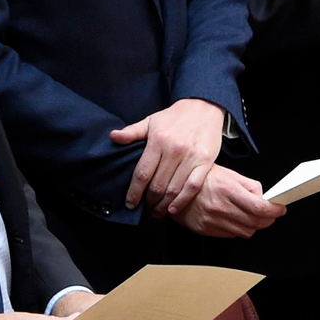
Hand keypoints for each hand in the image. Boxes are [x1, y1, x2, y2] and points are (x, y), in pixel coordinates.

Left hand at [111, 97, 224, 211]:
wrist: (204, 107)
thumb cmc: (175, 117)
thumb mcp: (151, 120)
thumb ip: (132, 132)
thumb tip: (113, 137)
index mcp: (158, 140)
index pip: (142, 173)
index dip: (134, 192)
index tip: (130, 203)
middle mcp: (174, 150)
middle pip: (157, 185)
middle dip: (149, 202)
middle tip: (145, 208)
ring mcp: (191, 157)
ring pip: (174, 189)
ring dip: (163, 205)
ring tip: (157, 212)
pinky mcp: (206, 162)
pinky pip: (193, 187)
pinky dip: (182, 201)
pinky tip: (173, 209)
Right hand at [175, 165, 285, 237]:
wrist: (173, 187)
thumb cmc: (201, 177)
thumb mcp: (228, 173)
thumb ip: (249, 185)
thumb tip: (263, 196)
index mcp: (228, 190)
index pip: (260, 208)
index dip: (275, 211)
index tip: (280, 209)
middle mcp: (221, 207)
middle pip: (255, 223)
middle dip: (268, 220)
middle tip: (270, 214)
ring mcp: (213, 221)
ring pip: (245, 232)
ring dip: (254, 226)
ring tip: (253, 217)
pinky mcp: (205, 230)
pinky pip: (230, 235)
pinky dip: (238, 229)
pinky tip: (236, 219)